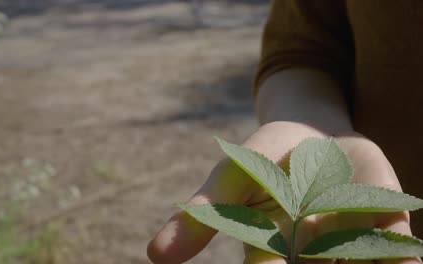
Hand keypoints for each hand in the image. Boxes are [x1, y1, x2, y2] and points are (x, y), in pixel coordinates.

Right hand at [147, 121, 419, 263]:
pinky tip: (408, 260)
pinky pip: (397, 255)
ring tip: (368, 261)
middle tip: (318, 261)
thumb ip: (200, 216)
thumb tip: (153, 255)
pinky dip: (401, 260)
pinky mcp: (386, 231)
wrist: (313, 132)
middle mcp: (310, 260)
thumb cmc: (265, 156)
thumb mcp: (230, 178)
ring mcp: (350, 247)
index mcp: (270, 253)